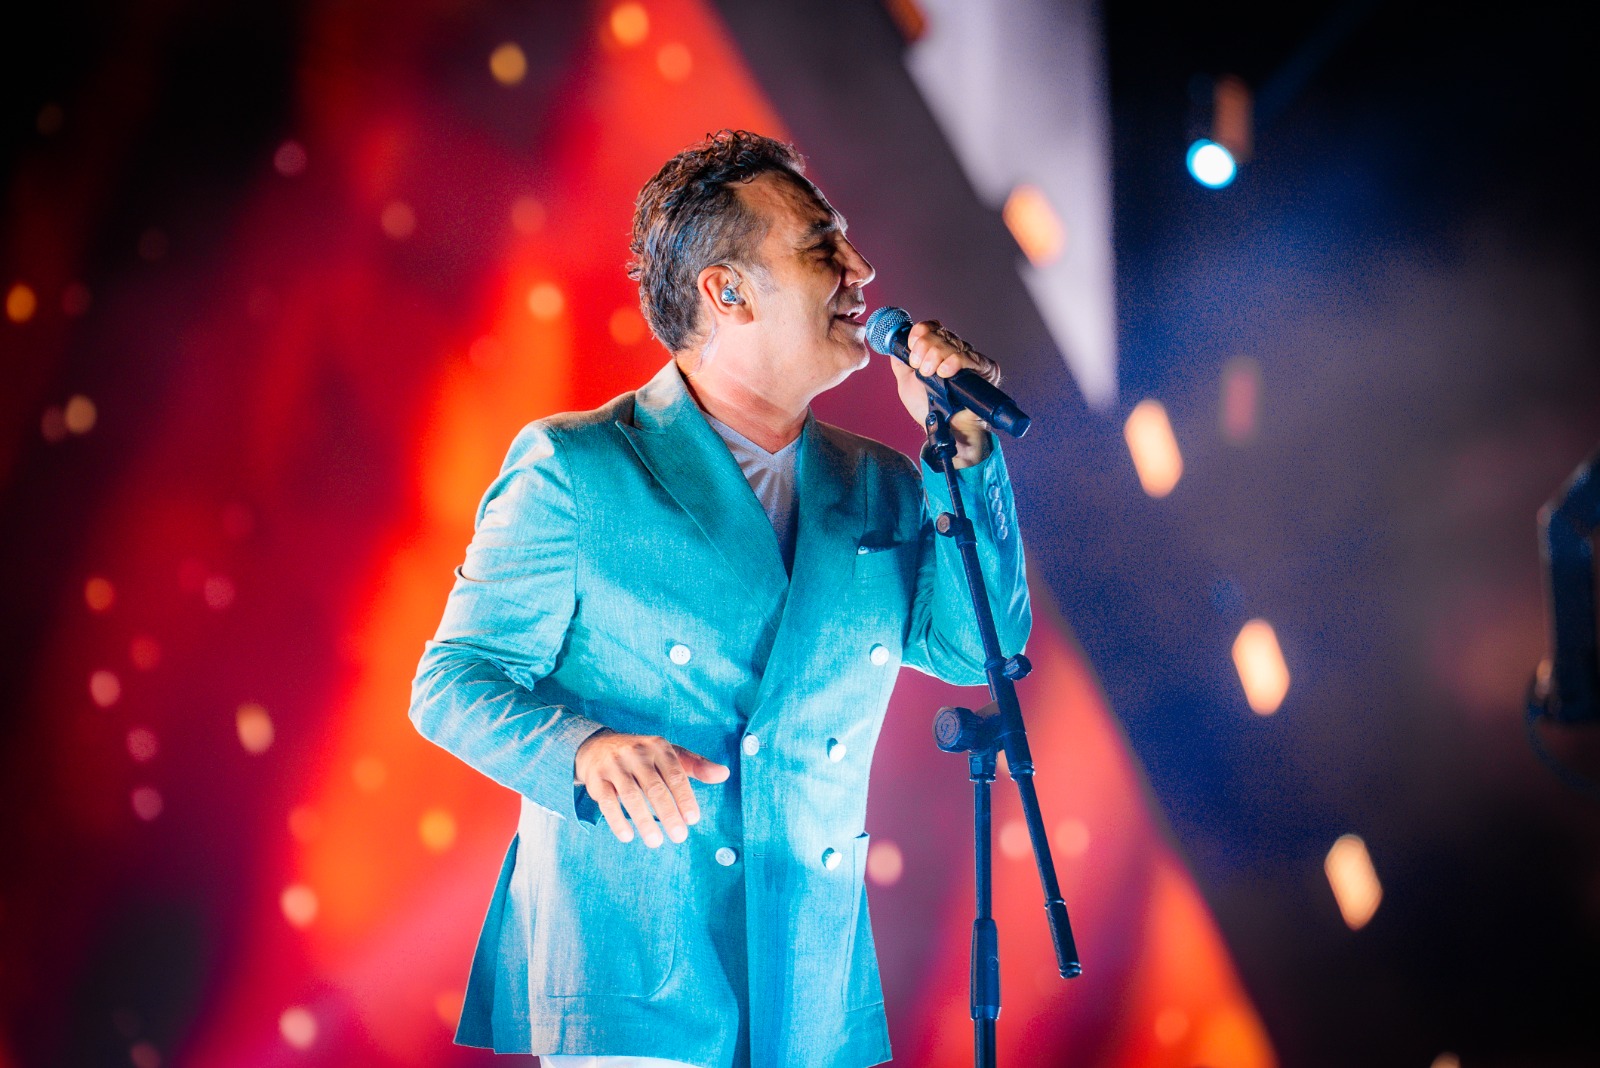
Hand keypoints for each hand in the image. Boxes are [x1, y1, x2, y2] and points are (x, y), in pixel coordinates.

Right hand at [574, 730, 730, 846]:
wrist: (597, 747)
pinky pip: (607, 802)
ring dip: (644, 820)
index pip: (675, 774)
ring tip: (655, 842)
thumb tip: (724, 774)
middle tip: (679, 836)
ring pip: (630, 795)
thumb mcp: (669, 755)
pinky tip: (627, 836)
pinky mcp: (597, 779)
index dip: (685, 797)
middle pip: (654, 787)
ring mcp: (614, 765)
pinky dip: (617, 820)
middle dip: (667, 813)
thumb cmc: (642, 756)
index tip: (693, 819)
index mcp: (658, 747)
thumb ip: (696, 765)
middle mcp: (636, 753)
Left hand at [888, 320, 1000, 467]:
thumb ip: (901, 363)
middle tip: (920, 368)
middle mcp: (956, 352)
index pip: (932, 328)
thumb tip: (893, 346)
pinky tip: (944, 373)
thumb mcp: (907, 383)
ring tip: (930, 375)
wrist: (944, 430)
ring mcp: (971, 359)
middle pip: (941, 334)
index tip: (912, 346)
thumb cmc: (929, 410)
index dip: (921, 332)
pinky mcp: (985, 369)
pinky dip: (953, 362)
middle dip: (924, 348)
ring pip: (952, 343)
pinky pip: (969, 357)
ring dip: (935, 358)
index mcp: (939, 351)